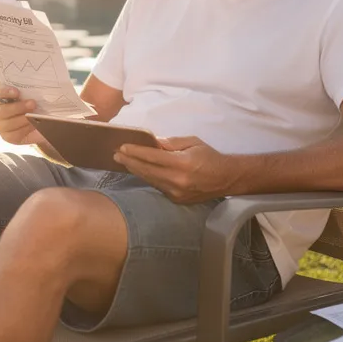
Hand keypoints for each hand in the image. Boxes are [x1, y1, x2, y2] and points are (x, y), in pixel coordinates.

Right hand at [0, 85, 48, 146]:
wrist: (39, 123)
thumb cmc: (31, 105)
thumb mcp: (30, 97)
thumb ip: (27, 93)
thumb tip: (35, 93)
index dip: (4, 91)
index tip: (17, 92)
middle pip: (1, 110)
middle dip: (18, 107)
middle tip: (32, 103)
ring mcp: (0, 125)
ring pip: (7, 124)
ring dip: (22, 119)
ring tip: (34, 116)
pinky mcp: (8, 137)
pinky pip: (14, 134)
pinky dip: (25, 129)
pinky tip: (33, 125)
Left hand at [113, 136, 236, 203]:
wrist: (226, 178)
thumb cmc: (210, 156)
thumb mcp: (192, 142)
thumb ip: (171, 143)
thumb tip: (152, 142)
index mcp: (182, 163)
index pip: (153, 157)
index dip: (136, 152)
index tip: (122, 147)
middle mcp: (177, 180)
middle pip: (147, 170)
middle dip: (130, 162)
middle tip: (116, 154)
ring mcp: (176, 192)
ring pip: (150, 180)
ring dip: (136, 170)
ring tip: (124, 162)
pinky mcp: (176, 199)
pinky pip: (157, 186)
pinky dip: (147, 178)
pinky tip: (139, 171)